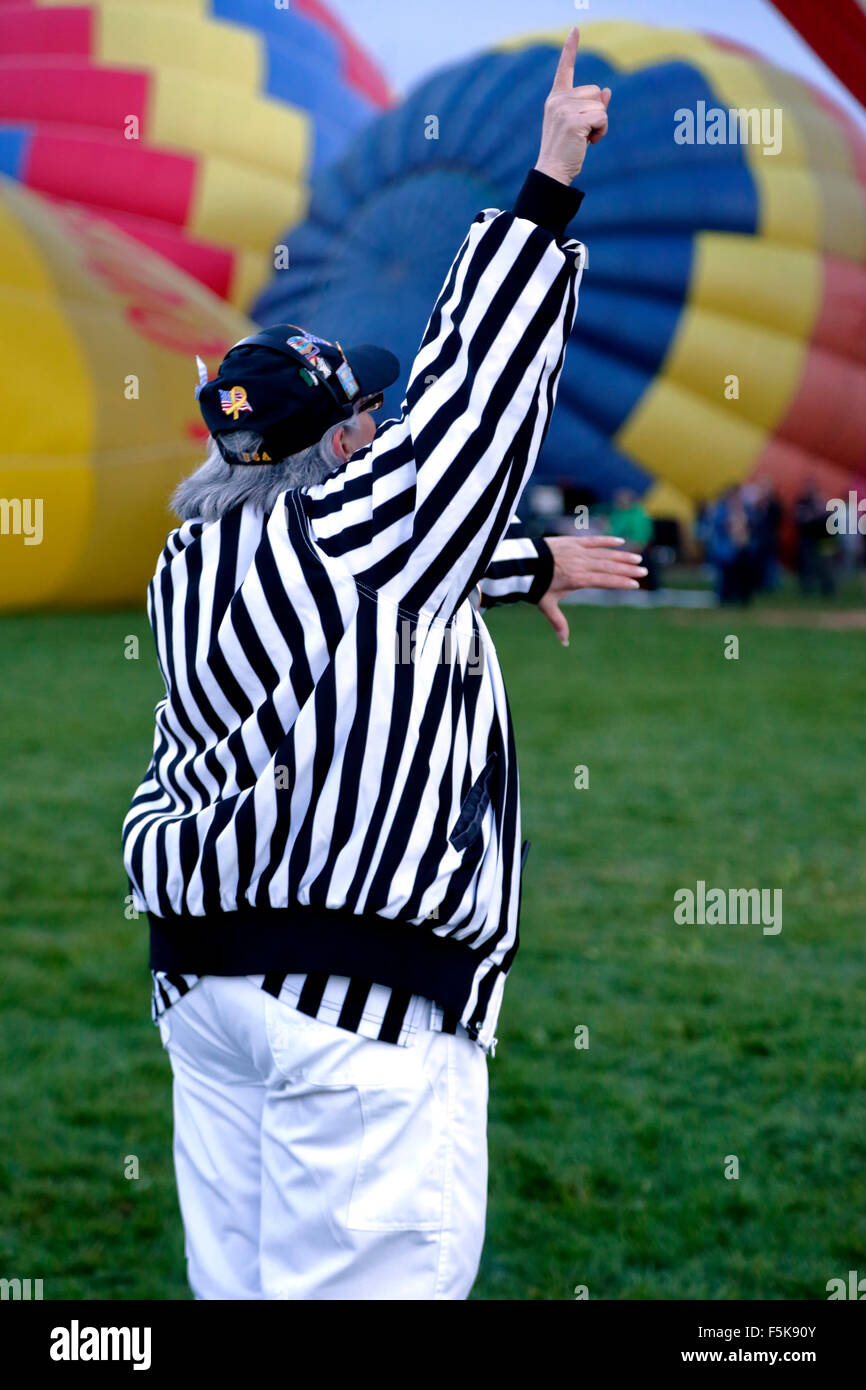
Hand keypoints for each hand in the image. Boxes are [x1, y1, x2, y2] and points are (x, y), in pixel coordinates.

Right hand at [535, 28, 610, 185]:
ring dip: (600, 123)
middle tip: (584, 132)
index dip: (570, 49)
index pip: (564, 69)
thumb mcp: (578, 125)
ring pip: (600, 104)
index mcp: (556, 98)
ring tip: (585, 138)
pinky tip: (589, 142)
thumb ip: (592, 107)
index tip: (575, 30)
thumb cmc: (566, 151)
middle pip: (595, 91)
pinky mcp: (574, 121)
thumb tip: (608, 91)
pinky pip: (602, 117)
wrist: (553, 172)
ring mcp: (564, 109)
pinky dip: (601, 131)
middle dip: (597, 111)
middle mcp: (558, 100)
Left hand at [538, 535, 646, 645]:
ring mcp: (577, 551)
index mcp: (577, 579)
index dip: (620, 583)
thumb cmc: (535, 585)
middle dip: (627, 570)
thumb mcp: (547, 605)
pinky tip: (620, 542)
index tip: (635, 585)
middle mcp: (580, 564)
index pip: (604, 581)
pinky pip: (593, 540)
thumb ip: (558, 622)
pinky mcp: (573, 541)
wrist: (522, 563)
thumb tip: (564, 642)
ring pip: (604, 553)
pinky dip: (607, 541)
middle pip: (608, 567)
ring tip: (637, 560)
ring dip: (622, 556)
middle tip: (643, 572)